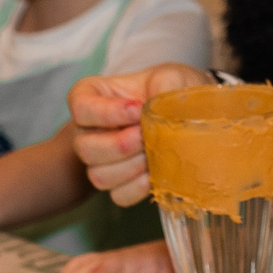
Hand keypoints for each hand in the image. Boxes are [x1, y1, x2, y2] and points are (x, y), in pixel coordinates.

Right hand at [54, 241, 179, 272]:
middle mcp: (121, 260)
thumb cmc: (176, 265)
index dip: (102, 271)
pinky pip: (85, 269)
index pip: (116, 263)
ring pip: (85, 269)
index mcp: (140, 260)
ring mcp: (113, 264)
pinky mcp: (109, 270)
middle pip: (94, 270)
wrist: (173, 253)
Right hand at [67, 63, 217, 206]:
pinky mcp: (120, 182)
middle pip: (84, 147)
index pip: (81, 107)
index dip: (107, 113)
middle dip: (119, 145)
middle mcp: (89, 130)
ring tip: (155, 152)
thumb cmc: (172, 88)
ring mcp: (101, 159)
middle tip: (146, 136)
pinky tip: (156, 172)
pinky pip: (118, 195)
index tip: (137, 109)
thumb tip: (155, 113)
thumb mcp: (170, 76)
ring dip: (130, 167)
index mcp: (92, 95)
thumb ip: (163, 86)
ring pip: (98, 175)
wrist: (191, 111)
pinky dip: (139, 187)